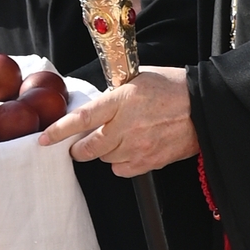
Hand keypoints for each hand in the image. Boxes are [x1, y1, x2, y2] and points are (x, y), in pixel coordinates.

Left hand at [39, 66, 196, 176]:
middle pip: (88, 148)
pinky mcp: (150, 162)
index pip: (82, 119)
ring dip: (104, 152)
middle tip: (79, 144)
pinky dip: (120, 163)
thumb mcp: (138, 79)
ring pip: (105, 159)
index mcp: (122, 101)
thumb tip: (95, 105)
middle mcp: (127, 126)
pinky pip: (122, 170)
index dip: (58, 131)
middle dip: (78, 148)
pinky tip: (130, 150)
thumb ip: (114, 94)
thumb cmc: (174, 88)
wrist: (206, 108)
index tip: (43, 139)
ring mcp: (138, 147)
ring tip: (117, 139)